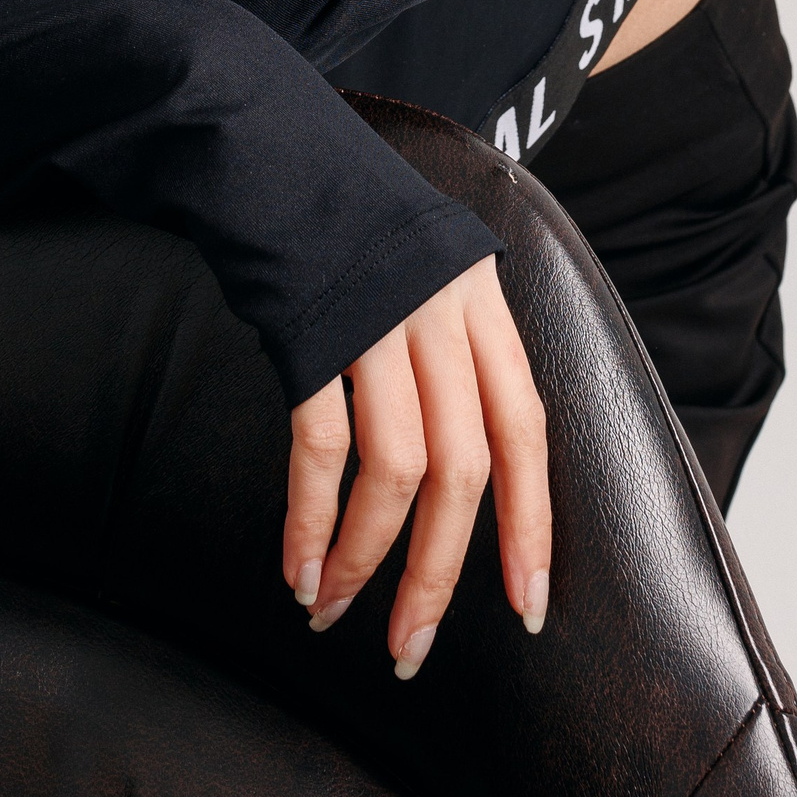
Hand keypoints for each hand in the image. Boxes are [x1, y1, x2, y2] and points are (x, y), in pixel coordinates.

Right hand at [283, 254, 550, 677]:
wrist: (265, 147)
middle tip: (410, 650)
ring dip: (368, 558)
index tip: (527, 609)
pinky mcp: (311, 332)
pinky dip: (311, 519)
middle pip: (463, 468)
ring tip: (336, 612)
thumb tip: (459, 465)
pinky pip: (322, 447)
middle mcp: (440, 315)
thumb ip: (449, 351)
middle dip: (438, 574)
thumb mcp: (421, 273)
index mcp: (479, 305)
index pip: (526, 430)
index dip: (532, 524)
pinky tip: (299, 565)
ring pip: (397, 470)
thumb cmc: (341, 223)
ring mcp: (376, 321)